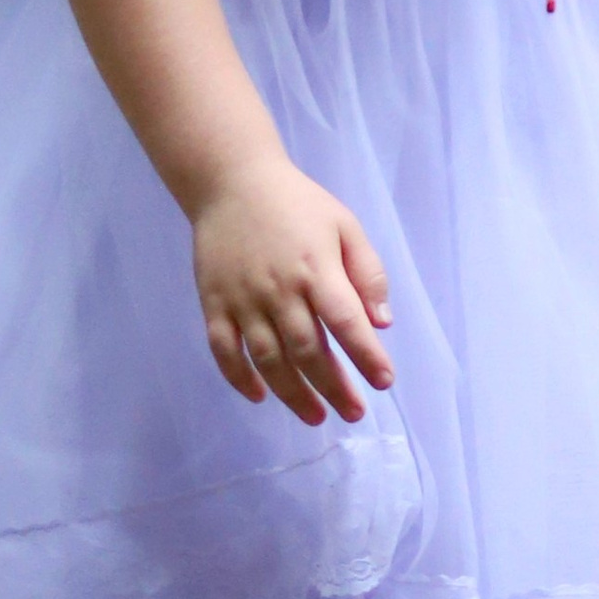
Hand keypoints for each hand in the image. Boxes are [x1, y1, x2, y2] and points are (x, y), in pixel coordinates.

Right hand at [191, 153, 394, 425]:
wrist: (232, 181)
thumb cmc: (297, 203)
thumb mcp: (345, 224)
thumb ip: (367, 272)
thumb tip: (382, 322)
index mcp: (316, 268)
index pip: (346, 321)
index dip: (366, 355)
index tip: (384, 382)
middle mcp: (279, 290)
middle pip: (308, 350)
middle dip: (334, 387)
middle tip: (354, 412)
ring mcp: (242, 299)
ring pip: (268, 359)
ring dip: (292, 394)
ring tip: (315, 417)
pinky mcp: (214, 303)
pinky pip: (224, 350)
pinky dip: (240, 378)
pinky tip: (260, 397)